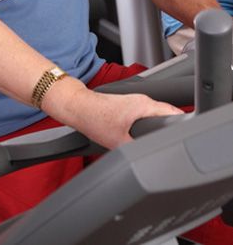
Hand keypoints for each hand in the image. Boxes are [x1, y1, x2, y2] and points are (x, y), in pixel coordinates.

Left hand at [50, 80, 183, 149]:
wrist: (76, 107)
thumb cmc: (94, 118)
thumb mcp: (119, 143)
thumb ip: (139, 151)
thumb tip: (151, 162)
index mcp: (145, 105)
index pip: (175, 114)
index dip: (183, 128)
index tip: (186, 140)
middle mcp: (142, 101)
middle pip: (167, 116)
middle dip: (172, 131)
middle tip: (175, 147)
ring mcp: (135, 102)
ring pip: (156, 117)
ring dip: (159, 129)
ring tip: (160, 144)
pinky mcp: (128, 107)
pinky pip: (146, 117)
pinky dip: (148, 126)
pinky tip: (145, 138)